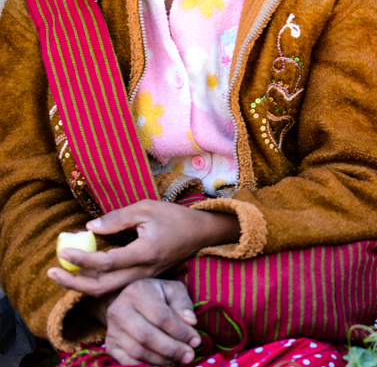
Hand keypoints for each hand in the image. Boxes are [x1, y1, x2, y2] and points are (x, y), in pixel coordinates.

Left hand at [49, 200, 238, 296]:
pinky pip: (116, 285)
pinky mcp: (144, 278)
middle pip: (102, 287)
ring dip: (82, 285)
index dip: (82, 259)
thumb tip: (88, 228)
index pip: (106, 262)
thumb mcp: (146, 208)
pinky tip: (85, 272)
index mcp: (144, 253)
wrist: (201, 232)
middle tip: (52, 273)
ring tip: (63, 275)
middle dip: (73, 283)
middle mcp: (143, 271)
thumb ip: (117, 218)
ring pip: (107, 290)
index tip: (64, 251)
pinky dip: (97, 281)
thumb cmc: (175, 217)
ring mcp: (144, 277)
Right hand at [101, 279, 200, 365]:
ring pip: (137, 351)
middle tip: (189, 356)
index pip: (161, 316)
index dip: (180, 331)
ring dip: (161, 360)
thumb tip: (191, 322)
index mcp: (137, 292)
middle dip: (172, 349)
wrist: (131, 300)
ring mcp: (112, 330)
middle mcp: (119, 310)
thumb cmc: (158, 294)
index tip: (196, 341)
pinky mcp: (110, 345)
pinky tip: (163, 364)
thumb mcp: (173, 290)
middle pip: (147, 336)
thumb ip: (183, 304)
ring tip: (179, 361)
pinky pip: (127, 361)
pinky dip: (147, 365)